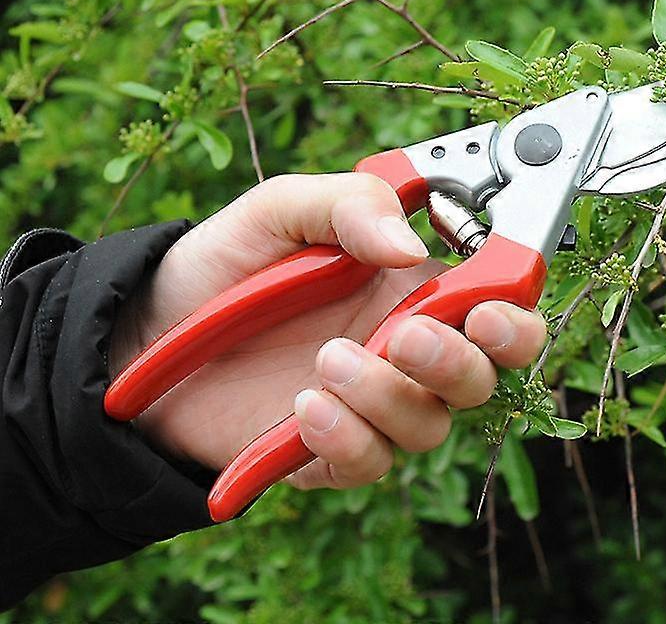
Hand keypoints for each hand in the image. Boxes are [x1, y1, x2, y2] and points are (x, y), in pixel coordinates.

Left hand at [109, 174, 546, 489]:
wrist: (150, 330)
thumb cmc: (225, 263)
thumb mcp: (281, 207)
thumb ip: (350, 205)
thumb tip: (409, 247)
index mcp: (407, 281)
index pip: (495, 300)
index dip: (513, 309)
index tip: (490, 305)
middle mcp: (401, 343)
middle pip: (482, 373)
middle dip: (461, 360)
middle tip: (408, 335)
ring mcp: (369, 399)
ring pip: (431, 423)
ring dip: (388, 394)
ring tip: (325, 361)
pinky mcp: (331, 449)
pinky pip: (371, 462)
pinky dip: (348, 438)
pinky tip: (304, 407)